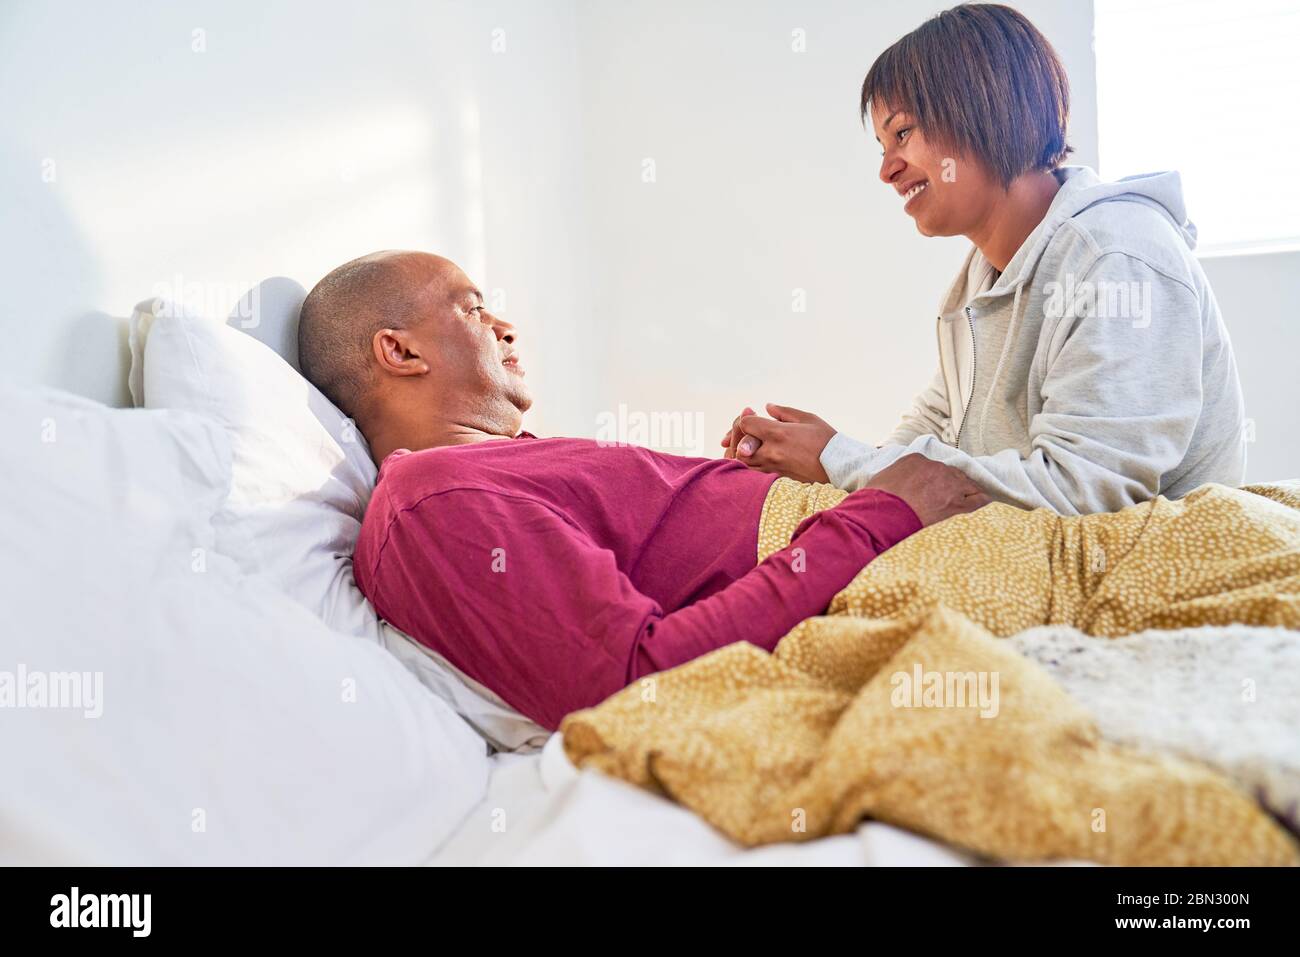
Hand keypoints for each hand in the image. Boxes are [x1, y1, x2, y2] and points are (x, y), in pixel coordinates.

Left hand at [727, 404, 835, 483]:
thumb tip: (767, 407)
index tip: (753, 415)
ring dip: (741, 452)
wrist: (840, 468)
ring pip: (743, 463)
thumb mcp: (808, 419)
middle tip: (748, 431)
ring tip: (748, 445)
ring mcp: (772, 468)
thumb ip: (784, 412)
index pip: (746, 424)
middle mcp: (772, 452)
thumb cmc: (826, 441)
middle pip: (740, 444)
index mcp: (779, 433)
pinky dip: (747, 466)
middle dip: (739, 435)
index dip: (746, 418)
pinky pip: (752, 475)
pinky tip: (751, 459)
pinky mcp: (776, 480)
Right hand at [865, 453, 990, 526]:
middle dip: (951, 482)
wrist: (883, 514)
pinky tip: (986, 499)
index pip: (932, 466)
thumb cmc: (877, 500)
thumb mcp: (881, 478)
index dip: (933, 477)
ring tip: (968, 496)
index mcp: (917, 459)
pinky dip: (982, 499)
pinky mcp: (955, 503)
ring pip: (967, 483)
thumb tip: (895, 481)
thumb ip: (894, 476)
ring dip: (967, 489)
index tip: (930, 485)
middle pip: (952, 472)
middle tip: (945, 494)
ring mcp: (948, 485)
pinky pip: (977, 499)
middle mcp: (935, 467)